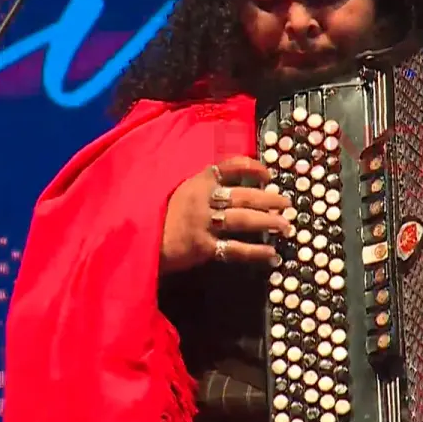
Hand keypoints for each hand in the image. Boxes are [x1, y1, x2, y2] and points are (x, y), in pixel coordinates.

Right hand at [161, 156, 290, 272]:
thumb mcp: (180, 193)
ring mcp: (203, 223)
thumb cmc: (159, 216)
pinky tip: (271, 255)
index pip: (229, 166)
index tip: (269, 175)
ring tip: (286, 226)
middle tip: (286, 203)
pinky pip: (235, 248)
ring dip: (268, 222)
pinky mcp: (202, 247)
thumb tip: (237, 191)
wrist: (136, 241)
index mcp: (197, 181)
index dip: (253, 168)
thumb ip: (204, 189)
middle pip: (243, 195)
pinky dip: (256, 252)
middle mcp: (202, 198)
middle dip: (269, 199)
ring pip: (243, 220)